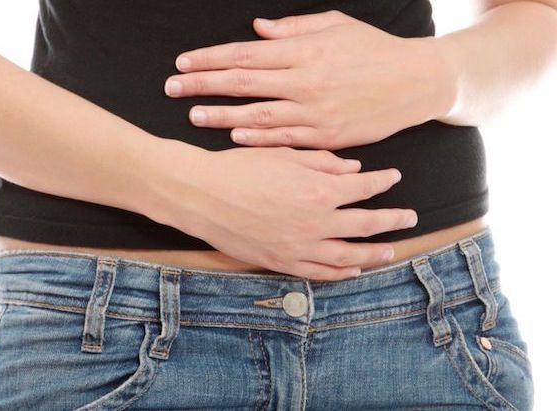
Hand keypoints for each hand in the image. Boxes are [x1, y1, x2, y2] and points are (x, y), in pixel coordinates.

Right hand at [162, 146, 416, 280]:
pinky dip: (340, 272)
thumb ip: (323, 163)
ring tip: (390, 251)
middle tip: (409, 218)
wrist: (202, 195)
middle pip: (366, 225)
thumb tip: (354, 169)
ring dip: (374, 253)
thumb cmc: (240, 168)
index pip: (364, 187)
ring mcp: (300, 247)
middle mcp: (317, 223)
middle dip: (392, 220)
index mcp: (319, 190)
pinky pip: (319, 272)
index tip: (393, 177)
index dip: (383, 181)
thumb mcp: (283, 155)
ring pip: (349, 256)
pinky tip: (352, 270)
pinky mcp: (282, 262)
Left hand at [164, 10, 454, 149]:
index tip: (183, 63)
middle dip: (202, 85)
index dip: (210, 59)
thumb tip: (256, 31)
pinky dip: (256, 138)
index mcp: (304, 51)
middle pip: (242, 83)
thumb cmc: (374, 50)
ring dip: (221, 116)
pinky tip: (234, 136)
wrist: (416, 83)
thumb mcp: (337, 26)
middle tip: (172, 88)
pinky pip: (283, 139)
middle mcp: (304, 81)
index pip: (245, 54)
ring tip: (193, 116)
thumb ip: (294, 29)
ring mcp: (314, 112)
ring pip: (257, 116)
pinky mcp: (326, 136)